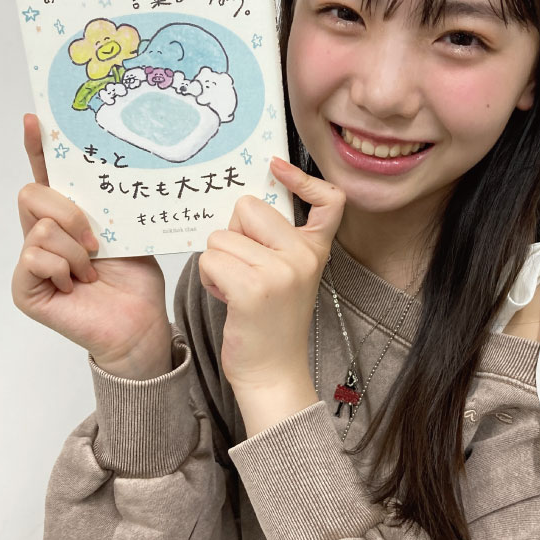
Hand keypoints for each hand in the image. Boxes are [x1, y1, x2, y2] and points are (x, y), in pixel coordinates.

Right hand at [12, 113, 172, 378]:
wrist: (140, 322)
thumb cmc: (135, 280)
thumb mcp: (127, 231)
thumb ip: (108, 205)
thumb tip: (110, 169)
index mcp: (69, 216)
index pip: (47, 175)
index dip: (38, 148)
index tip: (36, 120)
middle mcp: (44, 234)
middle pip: (33, 193)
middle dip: (69, 213)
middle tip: (97, 240)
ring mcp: (32, 261)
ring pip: (40, 228)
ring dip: (76, 251)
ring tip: (93, 271)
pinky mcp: (27, 287)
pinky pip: (35, 258)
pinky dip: (64, 269)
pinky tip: (79, 284)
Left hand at [198, 157, 344, 390]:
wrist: (273, 371)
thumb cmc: (271, 321)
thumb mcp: (288, 274)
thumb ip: (274, 240)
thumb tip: (240, 205)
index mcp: (314, 249)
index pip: (330, 200)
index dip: (303, 179)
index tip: (276, 168)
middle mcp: (303, 256)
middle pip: (247, 208)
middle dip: (232, 234)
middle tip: (243, 266)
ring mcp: (280, 272)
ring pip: (221, 237)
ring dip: (216, 262)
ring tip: (234, 288)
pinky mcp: (253, 289)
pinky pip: (210, 260)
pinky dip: (208, 277)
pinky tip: (225, 296)